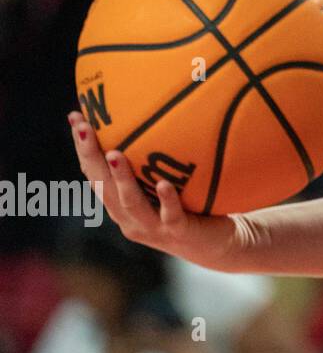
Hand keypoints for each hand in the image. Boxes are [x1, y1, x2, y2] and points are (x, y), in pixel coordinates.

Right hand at [69, 109, 242, 270]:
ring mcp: (152, 227)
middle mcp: (129, 217)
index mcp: (121, 203)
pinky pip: (171, 215)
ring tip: (115, 153)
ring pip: (130, 202)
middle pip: (102, 185)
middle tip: (83, 127)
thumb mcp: (168, 178)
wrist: (218, 243)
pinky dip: (166, 199)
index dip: (83, 146)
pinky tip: (163, 183)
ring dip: (121, 178)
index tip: (76, 115)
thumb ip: (156, 157)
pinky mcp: (178, 232)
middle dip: (90, 156)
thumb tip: (158, 109)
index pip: (95, 172)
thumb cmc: (191, 205)